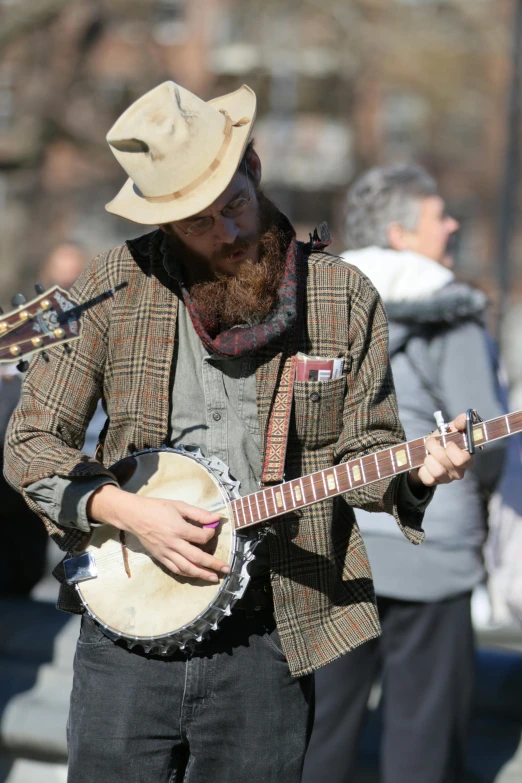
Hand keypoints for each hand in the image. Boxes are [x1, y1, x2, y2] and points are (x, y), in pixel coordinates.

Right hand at [88, 484, 229, 582]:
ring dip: (201, 574)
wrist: (134, 516)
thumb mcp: (179, 506)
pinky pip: (175, 569)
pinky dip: (187, 573)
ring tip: (214, 578)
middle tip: (226, 569)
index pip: (201, 537)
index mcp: (178, 529)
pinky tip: (195, 574)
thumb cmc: (157, 508)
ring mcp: (166, 553)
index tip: (213, 532)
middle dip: (213, 564)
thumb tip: (217, 518)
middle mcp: (173, 544)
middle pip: (197, 558)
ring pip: (186, 568)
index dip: (211, 535)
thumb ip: (199, 514)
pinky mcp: (160, 557)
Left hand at [407, 412, 472, 489]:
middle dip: (434, 448)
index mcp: (467, 459)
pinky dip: (423, 469)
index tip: (447, 442)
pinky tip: (424, 463)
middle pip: (446, 462)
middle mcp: (459, 471)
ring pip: (437, 471)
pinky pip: (427, 479)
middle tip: (431, 442)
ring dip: (428, 459)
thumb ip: (460, 422)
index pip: (462, 460)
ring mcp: (447, 479)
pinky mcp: (435, 483)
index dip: (452, 450)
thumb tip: (463, 420)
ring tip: (428, 453)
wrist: (428, 450)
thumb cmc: (443, 439)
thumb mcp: (452, 428)